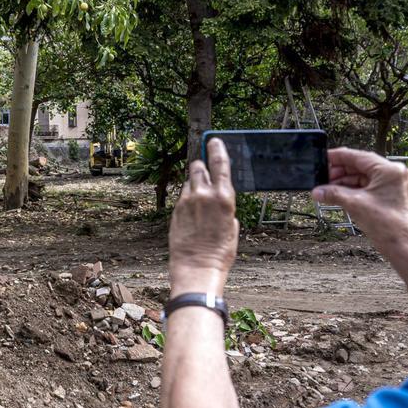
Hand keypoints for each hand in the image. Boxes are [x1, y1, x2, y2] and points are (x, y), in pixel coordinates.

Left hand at [169, 138, 238, 296]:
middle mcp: (204, 195)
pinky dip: (187, 199)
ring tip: (198, 202)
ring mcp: (187, 202)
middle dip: (201, 167)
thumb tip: (219, 201)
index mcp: (224, 198)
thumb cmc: (220, 252)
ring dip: (193, 185)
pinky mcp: (175, 210)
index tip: (214, 140)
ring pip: (189, 182)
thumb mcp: (232, 228)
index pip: (220, 164)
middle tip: (203, 172)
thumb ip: (225, 208)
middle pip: (198, 167)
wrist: (197, 267)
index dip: (217, 149)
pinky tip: (191, 214)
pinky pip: (182, 197)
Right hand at [312, 148, 407, 257]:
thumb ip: (334, 194)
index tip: (324, 158)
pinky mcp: (395, 196)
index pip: (359, 157)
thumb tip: (317, 191)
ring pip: (366, 177)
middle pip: (362, 166)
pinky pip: (371, 187)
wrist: (406, 249)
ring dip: (347, 183)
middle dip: (341, 173)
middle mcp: (396, 174)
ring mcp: (397, 185)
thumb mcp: (355, 205)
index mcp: (390, 170)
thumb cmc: (389, 227)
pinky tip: (342, 196)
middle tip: (323, 178)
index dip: (338, 157)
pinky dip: (356, 190)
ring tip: (329, 190)